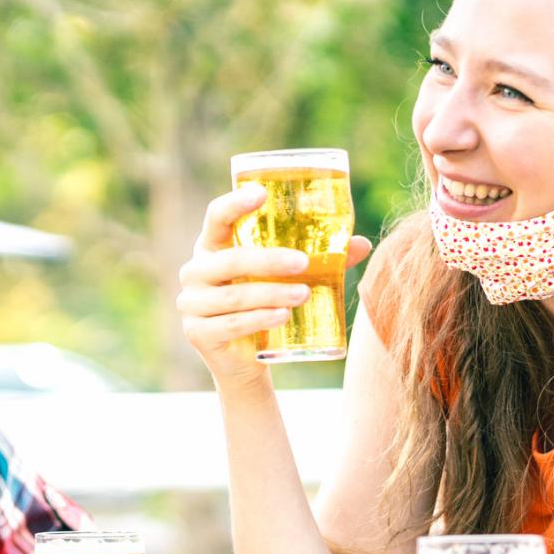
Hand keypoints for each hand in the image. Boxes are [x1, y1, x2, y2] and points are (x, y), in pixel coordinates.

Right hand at [177, 185, 371, 388]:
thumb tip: (361, 244)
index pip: (216, 216)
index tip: (262, 194)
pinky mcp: (197, 333)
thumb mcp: (285, 279)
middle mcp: (195, 271)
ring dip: (271, 293)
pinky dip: (259, 320)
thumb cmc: (264, 305)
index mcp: (213, 246)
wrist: (244, 360)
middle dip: (268, 260)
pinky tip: (282, 316)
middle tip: (303, 263)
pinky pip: (231, 324)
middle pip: (230, 259)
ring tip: (304, 293)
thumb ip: (319, 260)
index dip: (234, 203)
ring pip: (234, 295)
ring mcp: (192, 304)